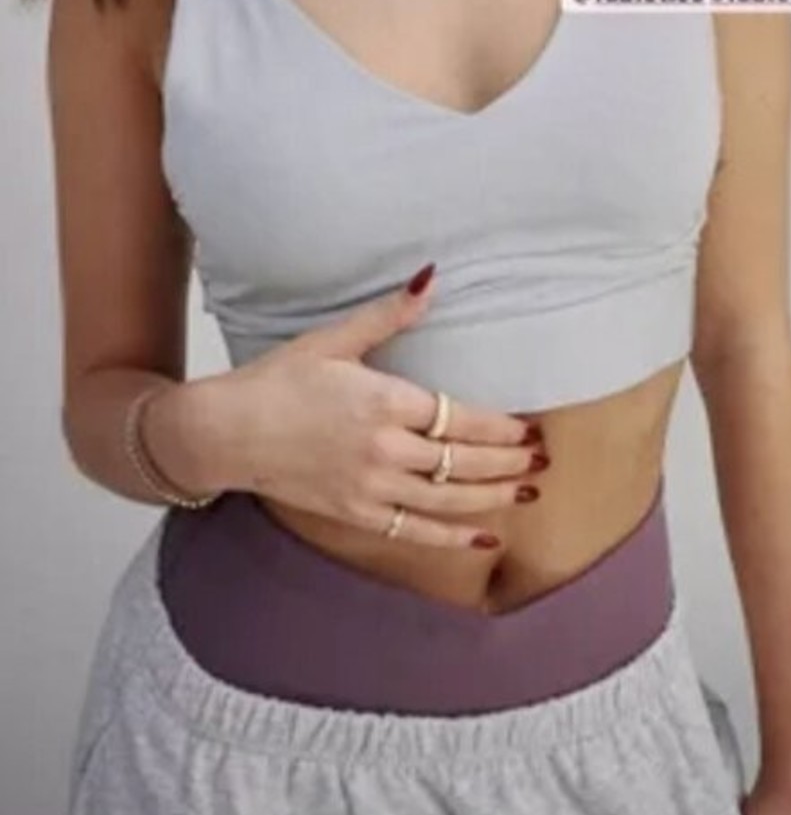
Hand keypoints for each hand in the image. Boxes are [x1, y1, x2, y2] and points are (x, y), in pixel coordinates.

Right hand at [214, 270, 541, 547]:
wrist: (225, 432)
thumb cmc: (277, 381)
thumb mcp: (333, 340)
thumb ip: (388, 316)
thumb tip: (430, 278)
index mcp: (384, 402)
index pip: (461, 418)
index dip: (501, 428)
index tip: (529, 428)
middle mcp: (385, 449)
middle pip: (464, 461)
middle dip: (508, 462)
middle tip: (541, 459)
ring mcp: (371, 488)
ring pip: (449, 499)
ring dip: (493, 497)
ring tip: (527, 490)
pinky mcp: (356, 514)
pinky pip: (416, 531)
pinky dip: (454, 536)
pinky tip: (486, 536)